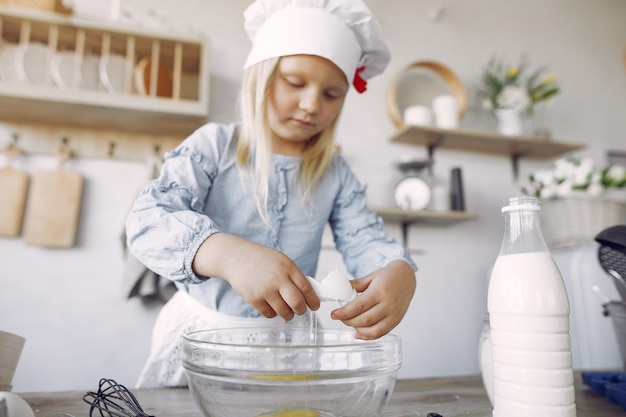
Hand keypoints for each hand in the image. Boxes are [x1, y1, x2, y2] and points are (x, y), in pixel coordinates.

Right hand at [192, 233, 319, 320]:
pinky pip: (269, 314)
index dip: (313, 300)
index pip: (306, 287)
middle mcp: (277, 278)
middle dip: (302, 310)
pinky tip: (272, 307)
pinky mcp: (253, 298)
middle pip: (297, 303)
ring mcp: (265, 289)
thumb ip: (294, 275)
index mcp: (287, 267)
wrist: (235, 257)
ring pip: (284, 312)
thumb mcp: (281, 260)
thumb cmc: (260, 259)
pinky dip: (273, 314)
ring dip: (288, 315)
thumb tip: (308, 294)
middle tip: (301, 310)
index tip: (315, 306)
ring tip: (287, 312)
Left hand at [330, 260, 415, 339]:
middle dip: (348, 321)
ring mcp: (394, 315)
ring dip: (358, 330)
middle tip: (340, 318)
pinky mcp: (396, 321)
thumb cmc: (388, 276)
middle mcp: (388, 305)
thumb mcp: (370, 276)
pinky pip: (381, 333)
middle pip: (365, 320)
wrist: (406, 278)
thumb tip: (340, 291)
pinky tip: (359, 333)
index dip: (344, 312)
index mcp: (380, 291)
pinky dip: (368, 336)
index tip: (334, 314)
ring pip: (373, 330)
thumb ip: (355, 285)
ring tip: (349, 323)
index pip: (359, 306)